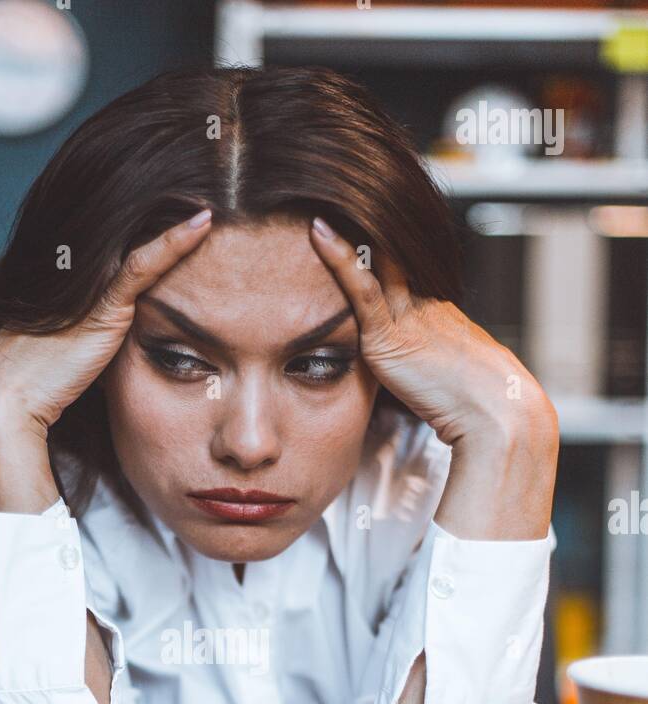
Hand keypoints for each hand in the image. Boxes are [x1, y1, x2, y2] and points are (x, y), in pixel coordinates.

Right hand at [0, 208, 213, 512]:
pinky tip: (202, 223)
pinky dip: (174, 242)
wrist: (8, 399)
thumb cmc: (41, 383)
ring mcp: (92, 282)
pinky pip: (143, 264)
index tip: (193, 209)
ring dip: (179, 217)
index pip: (124, 238)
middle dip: (170, 204)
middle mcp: (83, 267)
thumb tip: (135, 339)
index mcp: (76, 274)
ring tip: (217, 196)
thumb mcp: (76, 349)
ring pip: (143, 238)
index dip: (158, 223)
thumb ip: (102, 332)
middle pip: (134, 229)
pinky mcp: (103, 303)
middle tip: (212, 182)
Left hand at [309, 217, 557, 539]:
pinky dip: (340, 259)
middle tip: (328, 185)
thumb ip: (426, 366)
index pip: (400, 264)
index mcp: (437, 309)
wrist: (496, 413)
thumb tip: (417, 374)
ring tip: (314, 192)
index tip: (353, 210)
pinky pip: (362, 288)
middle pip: (387, 250)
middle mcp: (422, 301)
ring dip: (346, 226)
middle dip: (360, 218)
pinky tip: (319, 233)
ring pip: (374, 259)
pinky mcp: (392, 335)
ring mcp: (407, 314)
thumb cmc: (479, 405)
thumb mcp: (451, 375)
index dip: (376, 238)